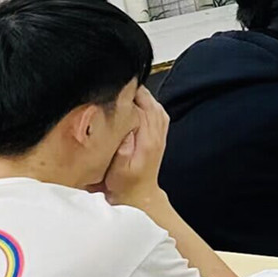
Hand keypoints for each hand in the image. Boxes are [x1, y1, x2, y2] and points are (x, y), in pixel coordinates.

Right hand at [101, 88, 168, 208]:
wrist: (139, 196)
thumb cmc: (125, 185)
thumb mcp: (118, 170)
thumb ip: (122, 150)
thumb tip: (125, 128)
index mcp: (148, 141)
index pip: (143, 109)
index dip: (131, 95)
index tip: (118, 85)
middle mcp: (157, 135)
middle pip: (151, 104)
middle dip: (137, 91)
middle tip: (121, 81)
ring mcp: (159, 135)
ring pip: (156, 107)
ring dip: (144, 96)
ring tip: (128, 87)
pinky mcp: (158, 136)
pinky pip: (158, 114)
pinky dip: (150, 104)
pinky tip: (139, 101)